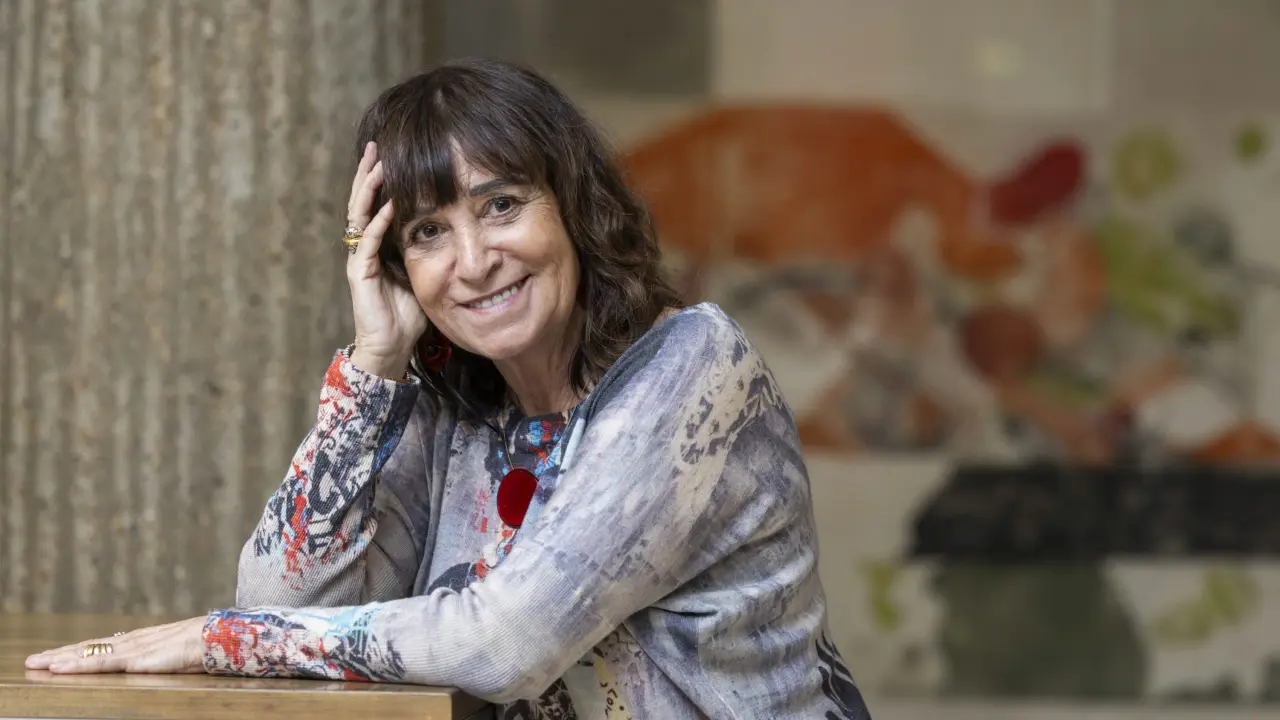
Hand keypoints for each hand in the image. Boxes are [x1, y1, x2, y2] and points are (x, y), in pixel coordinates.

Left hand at [24, 616, 207, 674]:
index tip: (57, 656)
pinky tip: (59, 667)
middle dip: (60, 654)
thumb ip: (160, 656)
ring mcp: (131, 648)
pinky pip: (100, 663)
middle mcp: (131, 641)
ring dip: (60, 659)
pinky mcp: (134, 658)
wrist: (217, 638)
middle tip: (33, 660)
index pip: (102, 646)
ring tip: (36, 663)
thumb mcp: (176, 654)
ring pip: (88, 654)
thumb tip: (153, 661)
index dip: (79, 651)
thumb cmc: (203, 646)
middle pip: (88, 647)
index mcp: (141, 641)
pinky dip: (77, 665)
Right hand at [347, 141, 428, 377]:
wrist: (391, 347)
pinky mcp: (359, 273)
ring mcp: (358, 258)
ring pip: (359, 214)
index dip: (381, 179)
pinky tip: (388, 205)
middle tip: (374, 144)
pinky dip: (378, 221)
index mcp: (377, 244)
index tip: (390, 152)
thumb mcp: (425, 274)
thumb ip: (430, 251)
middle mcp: (364, 246)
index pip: (376, 203)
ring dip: (369, 188)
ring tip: (377, 163)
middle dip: (369, 172)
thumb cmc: (408, 315)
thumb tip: (454, 231)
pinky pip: (368, 241)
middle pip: (362, 200)